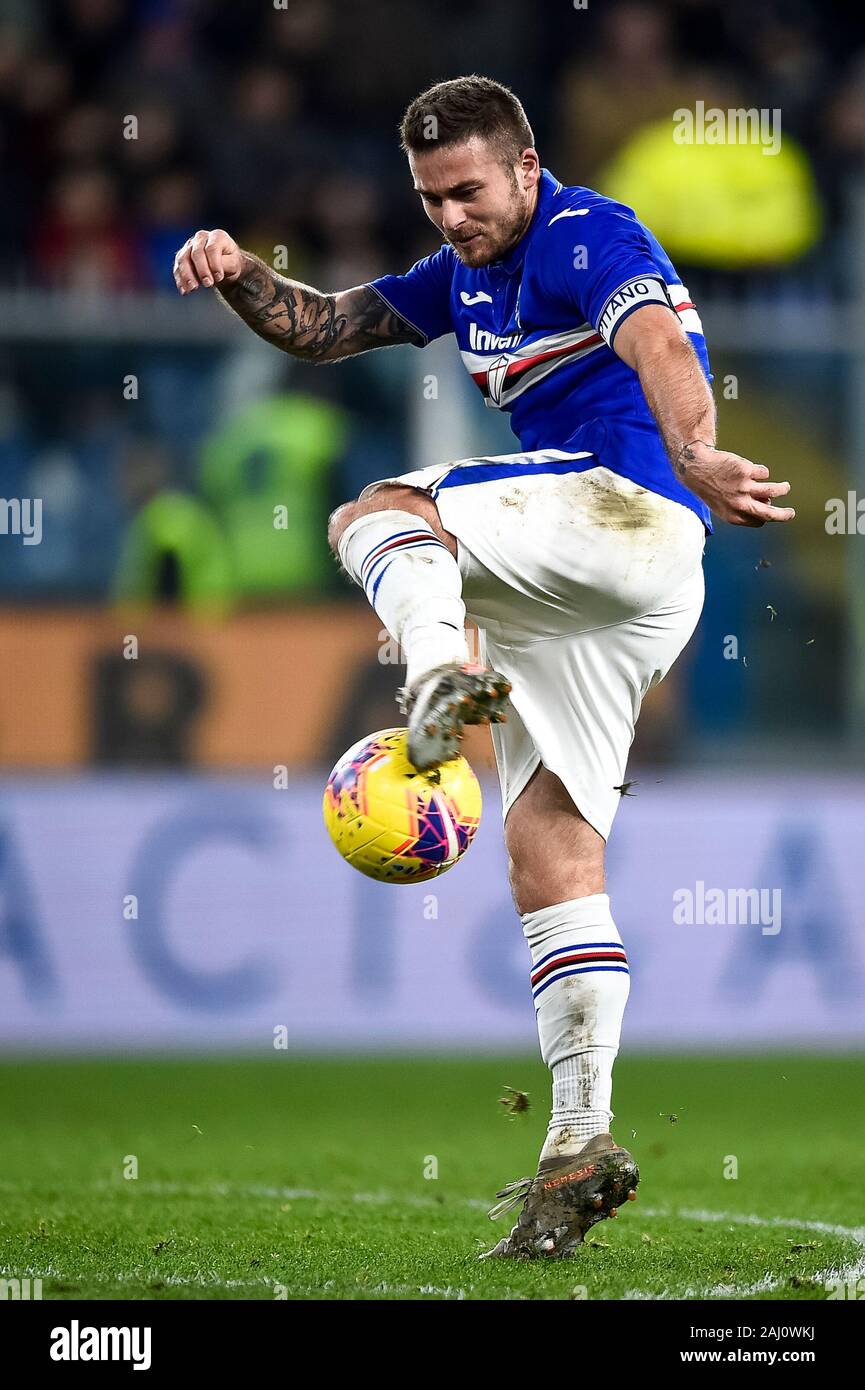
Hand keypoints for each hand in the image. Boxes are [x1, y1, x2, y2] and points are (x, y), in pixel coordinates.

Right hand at [173, 229, 243, 294]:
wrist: (224, 266)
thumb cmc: (230, 263)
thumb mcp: (234, 264)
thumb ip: (227, 264)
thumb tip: (216, 271)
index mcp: (217, 236)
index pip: (212, 248)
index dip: (214, 263)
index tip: (219, 277)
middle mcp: (201, 238)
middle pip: (196, 253)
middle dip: (202, 270)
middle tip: (208, 284)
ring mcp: (189, 246)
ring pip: (183, 259)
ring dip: (187, 275)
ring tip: (192, 288)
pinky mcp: (182, 257)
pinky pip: (177, 268)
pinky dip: (180, 280)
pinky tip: (184, 291)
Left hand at [676, 443, 794, 526]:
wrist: (696, 468)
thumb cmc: (711, 487)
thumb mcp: (722, 505)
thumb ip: (741, 508)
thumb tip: (766, 502)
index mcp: (733, 516)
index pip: (758, 521)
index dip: (765, 516)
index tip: (769, 510)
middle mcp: (739, 504)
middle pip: (770, 513)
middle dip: (784, 515)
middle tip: (791, 513)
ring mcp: (744, 488)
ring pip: (774, 491)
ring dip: (783, 489)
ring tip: (786, 487)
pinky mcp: (746, 471)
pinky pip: (764, 473)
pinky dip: (760, 471)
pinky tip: (749, 469)